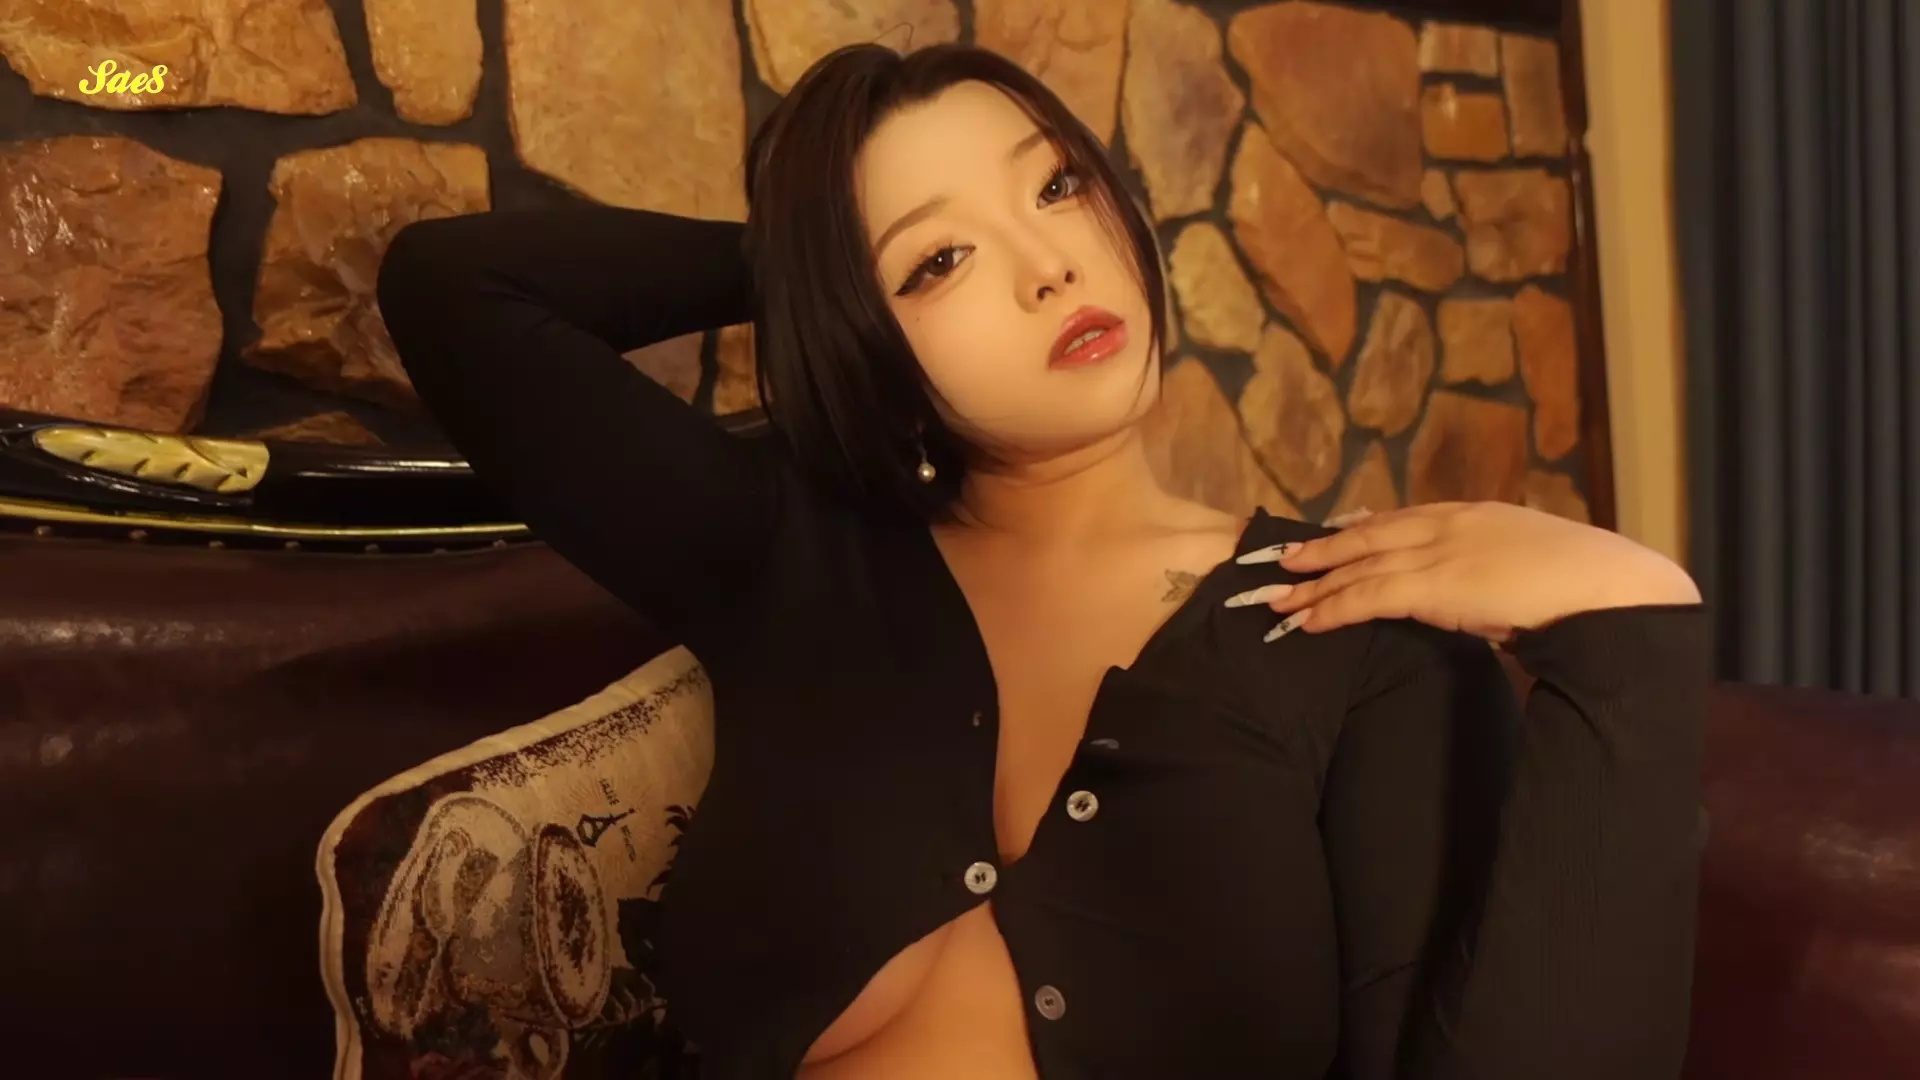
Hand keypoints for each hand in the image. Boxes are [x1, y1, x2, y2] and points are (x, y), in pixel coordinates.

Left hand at [1223, 502, 1701, 643]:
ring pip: (1360, 566)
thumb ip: (1493, 571)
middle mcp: (1449, 524)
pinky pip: (1370, 596)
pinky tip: (1308, 621)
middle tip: (1283, 561)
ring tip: (1279, 598)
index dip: (1360, 531)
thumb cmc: (1581, 586)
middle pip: (1368, 535)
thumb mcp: (1527, 565)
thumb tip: (1478, 594)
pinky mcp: (1435, 586)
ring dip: (1315, 584)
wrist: (1605, 588)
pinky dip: (1334, 608)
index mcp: (1473, 514)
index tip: (1329, 537)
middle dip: (1322, 550)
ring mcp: (1440, 552)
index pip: (1402, 519)